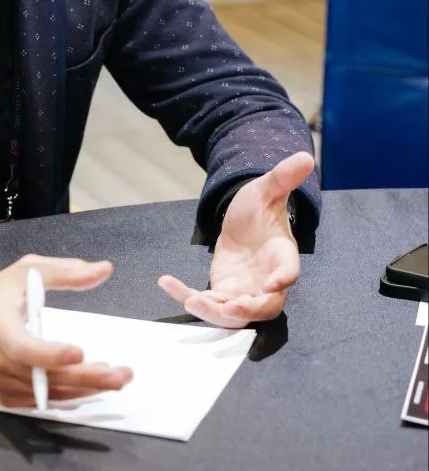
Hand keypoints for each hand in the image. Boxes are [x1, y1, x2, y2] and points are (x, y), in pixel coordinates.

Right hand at [0, 253, 133, 407]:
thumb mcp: (25, 272)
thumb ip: (65, 272)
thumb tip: (104, 270)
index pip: (22, 348)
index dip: (50, 355)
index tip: (80, 352)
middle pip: (43, 379)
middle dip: (86, 379)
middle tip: (120, 375)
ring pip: (47, 396)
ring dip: (85, 390)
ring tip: (116, 378)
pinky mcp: (4, 398)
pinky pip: (41, 404)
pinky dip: (68, 397)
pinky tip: (91, 387)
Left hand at [158, 150, 314, 327]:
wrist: (243, 221)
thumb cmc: (260, 209)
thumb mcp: (266, 190)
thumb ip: (283, 178)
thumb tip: (305, 157)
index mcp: (282, 255)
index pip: (288, 271)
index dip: (283, 278)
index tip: (274, 283)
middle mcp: (266, 281)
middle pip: (265, 306)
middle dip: (249, 310)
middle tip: (232, 307)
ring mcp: (244, 290)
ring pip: (234, 314)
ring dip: (214, 312)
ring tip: (191, 299)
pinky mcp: (222, 292)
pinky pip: (207, 303)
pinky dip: (185, 295)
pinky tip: (165, 282)